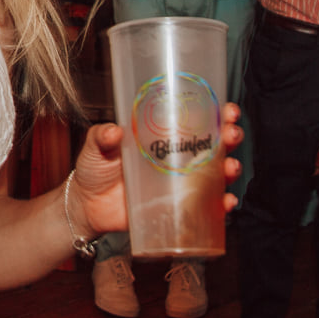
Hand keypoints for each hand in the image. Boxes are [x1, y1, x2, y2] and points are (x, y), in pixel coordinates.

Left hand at [68, 103, 244, 242]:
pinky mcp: (177, 208)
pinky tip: (225, 202)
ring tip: (231, 167)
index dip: (216, 112)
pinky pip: (205, 207)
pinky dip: (220, 205)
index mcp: (161, 136)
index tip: (228, 109)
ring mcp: (179, 183)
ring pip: (215, 174)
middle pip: (213, 144)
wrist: (87, 206)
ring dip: (230, 169)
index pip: (194, 119)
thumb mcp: (95, 146)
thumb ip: (102, 137)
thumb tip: (114, 131)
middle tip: (231, 133)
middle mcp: (176, 158)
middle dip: (229, 137)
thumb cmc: (93, 170)